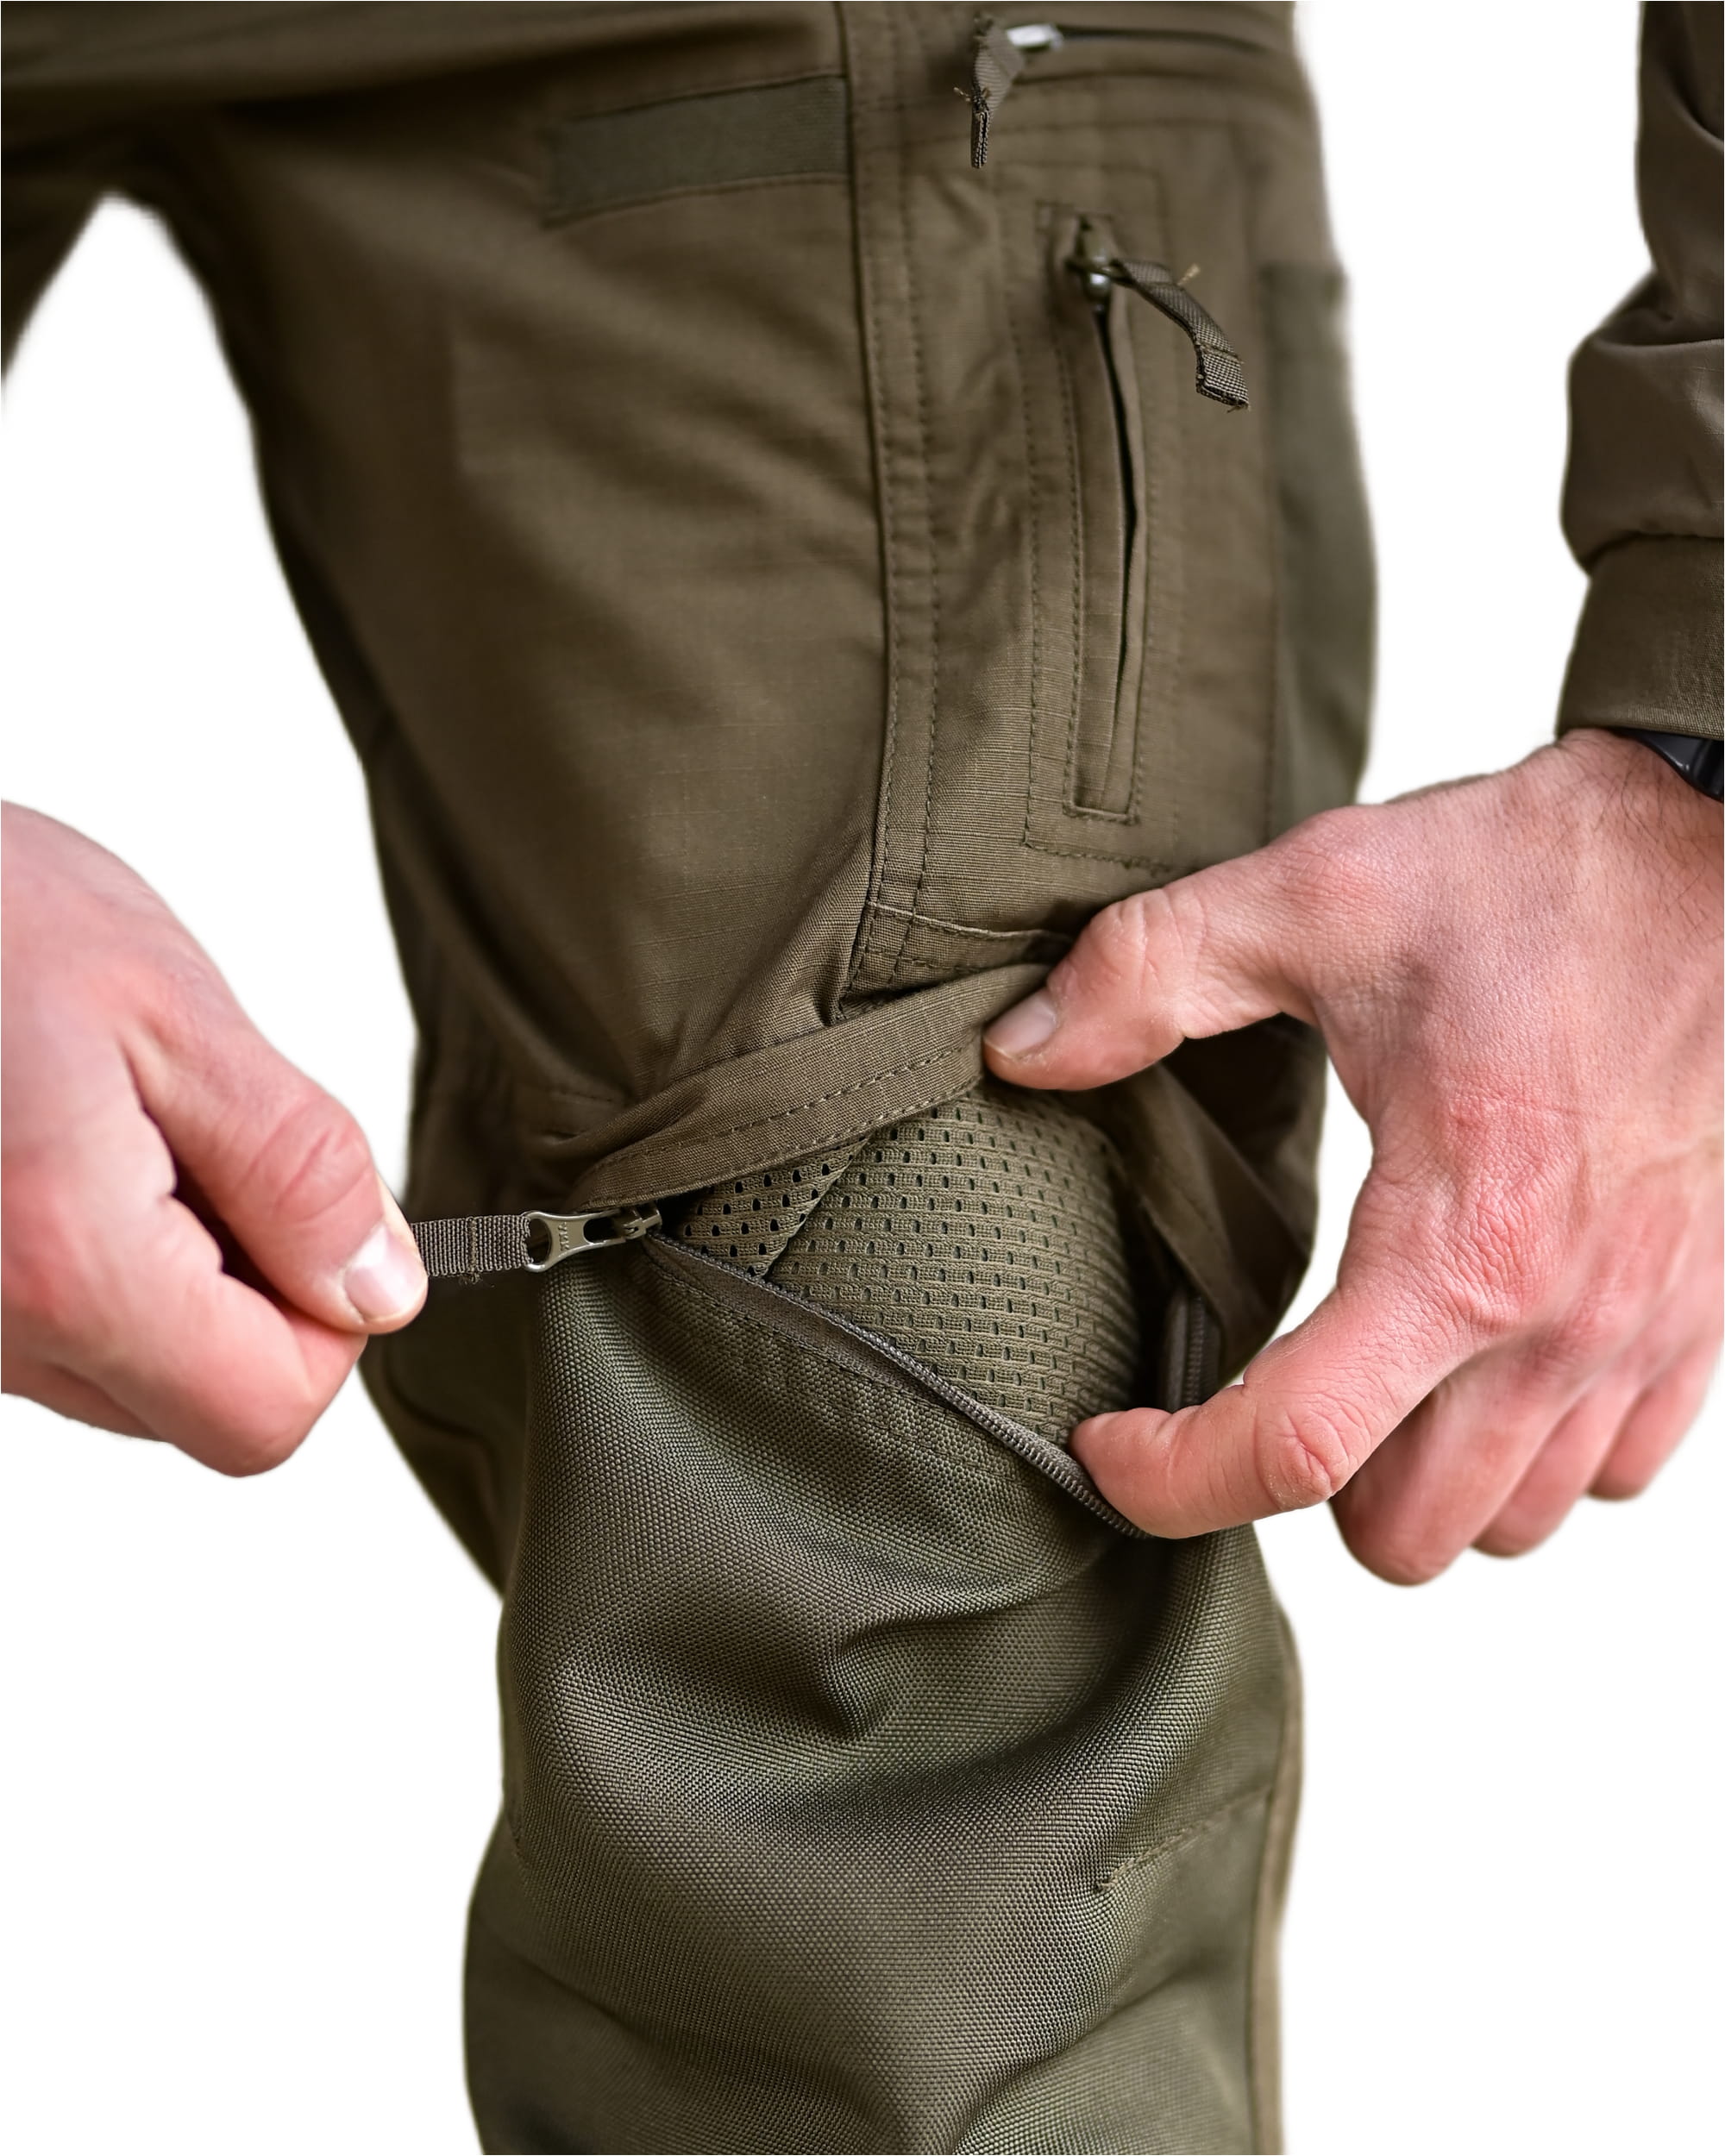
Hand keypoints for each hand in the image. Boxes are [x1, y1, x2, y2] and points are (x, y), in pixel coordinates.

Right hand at [2, 805, 425, 1472]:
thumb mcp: (174, 1017)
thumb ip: (300, 1173)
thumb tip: (380, 1291)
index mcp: (66, 1274)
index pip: (267, 1413)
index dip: (327, 1315)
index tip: (302, 1202)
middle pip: (197, 1403)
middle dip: (242, 1281)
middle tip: (190, 1130)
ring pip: (125, 1369)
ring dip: (160, 1258)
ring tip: (104, 1118)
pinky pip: (47, 1327)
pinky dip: (83, 1248)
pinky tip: (50, 1135)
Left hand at [984, 731, 1721, 1581]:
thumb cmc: (1552, 878)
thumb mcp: (1318, 896)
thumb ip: (1150, 974)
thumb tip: (1022, 1050)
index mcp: (1458, 1242)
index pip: (1294, 1453)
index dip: (1168, 1481)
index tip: (1107, 1445)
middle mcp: (1563, 1325)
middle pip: (1402, 1536)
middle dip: (1298, 1487)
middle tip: (1248, 1389)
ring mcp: (1648, 1337)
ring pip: (1513, 1525)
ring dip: (1418, 1478)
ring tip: (1363, 1378)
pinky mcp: (1709, 1323)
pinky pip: (1614, 1474)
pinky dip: (1534, 1451)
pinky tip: (1481, 1356)